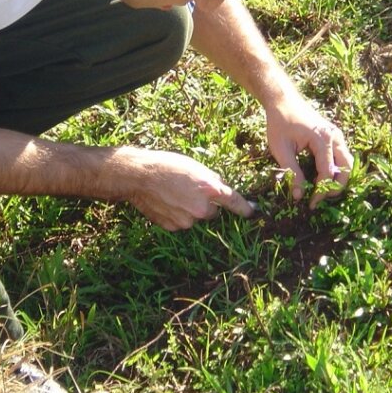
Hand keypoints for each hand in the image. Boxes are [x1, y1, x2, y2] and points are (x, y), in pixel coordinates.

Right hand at [104, 147, 254, 230]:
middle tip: (189, 190)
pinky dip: (177, 215)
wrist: (138, 177)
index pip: (234, 202)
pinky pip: (181, 222)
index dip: (245, 208)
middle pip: (212, 212)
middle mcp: (201, 209)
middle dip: (205, 204)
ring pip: (195, 218)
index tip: (252, 211)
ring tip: (173, 194)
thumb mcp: (194, 165)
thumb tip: (221, 188)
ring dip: (189, 209)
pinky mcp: (173, 227)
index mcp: (210, 190)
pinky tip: (166, 202)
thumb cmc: (166, 165)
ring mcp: (187, 220)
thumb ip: (211, 179)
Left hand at [264, 93, 352, 207]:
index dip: (320, 192)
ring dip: (339, 179)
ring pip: (348, 163)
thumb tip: (299, 196)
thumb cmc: (279, 123)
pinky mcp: (335, 137)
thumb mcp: (281, 149)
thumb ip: (292, 172)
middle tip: (320, 198)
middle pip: (347, 169)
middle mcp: (335, 137)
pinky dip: (337, 170)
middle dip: (336, 188)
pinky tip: (322, 178)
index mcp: (322, 140)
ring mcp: (337, 136)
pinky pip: (342, 157)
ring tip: (322, 190)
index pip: (327, 173)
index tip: (310, 204)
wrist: (283, 101)